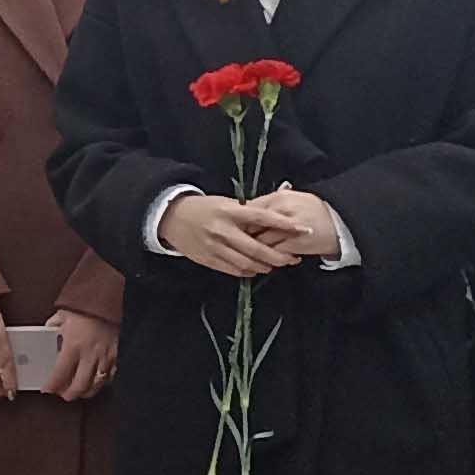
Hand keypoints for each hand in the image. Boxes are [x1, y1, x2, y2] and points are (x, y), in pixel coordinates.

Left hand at [46, 305, 118, 402]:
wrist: (111, 296)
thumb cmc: (88, 304)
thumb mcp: (65, 313)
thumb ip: (54, 325)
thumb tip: (47, 330)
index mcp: (73, 346)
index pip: (59, 375)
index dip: (52, 386)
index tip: (47, 388)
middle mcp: (90, 354)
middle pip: (79, 386)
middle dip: (68, 394)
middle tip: (63, 393)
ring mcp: (106, 356)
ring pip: (96, 385)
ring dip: (86, 391)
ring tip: (79, 391)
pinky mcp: (118, 354)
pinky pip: (111, 375)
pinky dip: (103, 381)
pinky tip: (97, 380)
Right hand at [157, 192, 300, 279]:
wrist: (171, 217)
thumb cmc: (204, 208)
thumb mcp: (225, 203)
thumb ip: (247, 212)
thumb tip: (275, 216)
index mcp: (230, 211)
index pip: (263, 218)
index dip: (285, 224)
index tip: (303, 229)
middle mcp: (223, 230)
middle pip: (257, 248)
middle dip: (279, 256)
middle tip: (293, 258)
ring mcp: (214, 246)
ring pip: (246, 263)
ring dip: (265, 266)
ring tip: (276, 265)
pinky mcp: (208, 259)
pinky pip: (233, 270)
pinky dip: (248, 271)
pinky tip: (256, 269)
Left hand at [247, 184, 347, 262]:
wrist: (340, 222)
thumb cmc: (314, 209)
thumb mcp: (292, 198)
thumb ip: (270, 204)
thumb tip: (246, 210)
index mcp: (278, 197)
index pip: (249, 209)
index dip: (240, 222)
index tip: (235, 229)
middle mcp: (281, 210)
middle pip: (252, 227)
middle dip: (244, 237)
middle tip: (238, 244)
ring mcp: (288, 227)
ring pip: (261, 242)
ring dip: (256, 251)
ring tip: (253, 255)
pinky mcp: (296, 243)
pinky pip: (274, 253)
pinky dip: (271, 258)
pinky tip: (272, 260)